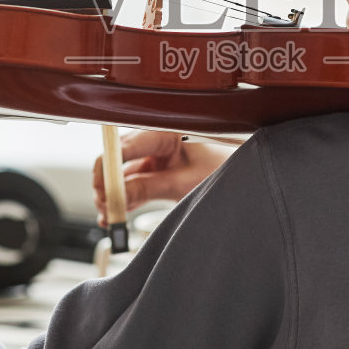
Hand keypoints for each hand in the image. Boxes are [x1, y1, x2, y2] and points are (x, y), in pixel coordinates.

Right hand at [91, 129, 234, 220]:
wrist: (247, 177)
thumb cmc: (223, 168)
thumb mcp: (183, 182)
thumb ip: (148, 187)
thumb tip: (117, 196)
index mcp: (163, 132)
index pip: (123, 146)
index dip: (107, 167)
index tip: (102, 191)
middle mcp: (155, 141)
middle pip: (117, 160)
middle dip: (106, 185)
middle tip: (105, 208)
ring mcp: (155, 157)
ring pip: (122, 175)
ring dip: (113, 196)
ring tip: (110, 217)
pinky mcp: (157, 172)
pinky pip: (133, 184)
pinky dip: (124, 200)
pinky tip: (117, 215)